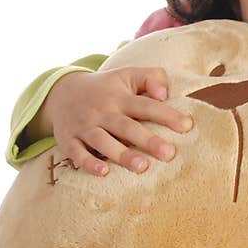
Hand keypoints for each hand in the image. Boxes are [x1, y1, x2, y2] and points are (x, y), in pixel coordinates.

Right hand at [42, 67, 193, 176]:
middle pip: (127, 127)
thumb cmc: (106, 87)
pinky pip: (77, 153)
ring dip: (122, 154)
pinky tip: (103, 172)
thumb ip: (151, 77)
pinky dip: (89, 163)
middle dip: (148, 140)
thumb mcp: (127, 75)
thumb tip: (165, 94)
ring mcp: (85, 127)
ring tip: (142, 167)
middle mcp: (103, 112)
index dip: (166, 115)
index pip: (146, 105)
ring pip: (103, 142)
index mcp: (120, 97)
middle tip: (169, 154)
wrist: (61, 92)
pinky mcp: (69, 140)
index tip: (187, 125)